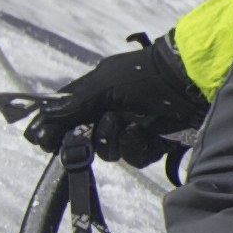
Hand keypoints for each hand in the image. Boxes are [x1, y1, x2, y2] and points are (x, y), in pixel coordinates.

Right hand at [9, 36, 205, 168]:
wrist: (193, 82)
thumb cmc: (147, 74)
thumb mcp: (104, 83)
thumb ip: (72, 104)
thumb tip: (39, 122)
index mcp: (97, 93)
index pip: (66, 116)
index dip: (54, 130)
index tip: (42, 140)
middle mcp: (112, 111)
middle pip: (85, 140)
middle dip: (86, 138)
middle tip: (93, 129)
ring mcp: (133, 128)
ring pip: (109, 152)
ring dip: (112, 140)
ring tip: (124, 122)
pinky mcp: (154, 143)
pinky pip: (135, 157)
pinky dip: (135, 147)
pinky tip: (141, 132)